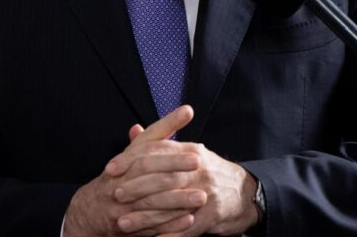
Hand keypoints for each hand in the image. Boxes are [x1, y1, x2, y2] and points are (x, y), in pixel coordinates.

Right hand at [63, 106, 205, 236]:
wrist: (90, 210)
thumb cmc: (119, 177)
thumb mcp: (136, 152)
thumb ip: (162, 133)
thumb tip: (187, 110)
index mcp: (126, 160)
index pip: (147, 147)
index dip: (169, 144)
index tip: (193, 142)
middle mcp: (120, 179)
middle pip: (148, 170)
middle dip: (174, 167)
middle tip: (200, 165)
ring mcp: (120, 203)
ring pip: (150, 200)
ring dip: (177, 200)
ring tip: (201, 197)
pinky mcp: (123, 226)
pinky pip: (148, 226)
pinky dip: (169, 225)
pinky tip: (188, 220)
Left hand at [107, 133, 258, 235]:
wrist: (245, 194)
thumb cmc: (210, 173)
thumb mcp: (188, 153)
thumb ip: (160, 143)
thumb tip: (133, 130)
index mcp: (191, 151)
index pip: (157, 151)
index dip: (131, 159)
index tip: (111, 169)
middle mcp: (199, 170)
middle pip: (162, 178)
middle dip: (136, 188)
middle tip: (115, 195)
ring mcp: (207, 193)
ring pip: (170, 206)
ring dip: (145, 217)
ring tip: (123, 224)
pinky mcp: (212, 216)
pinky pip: (185, 228)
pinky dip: (166, 235)